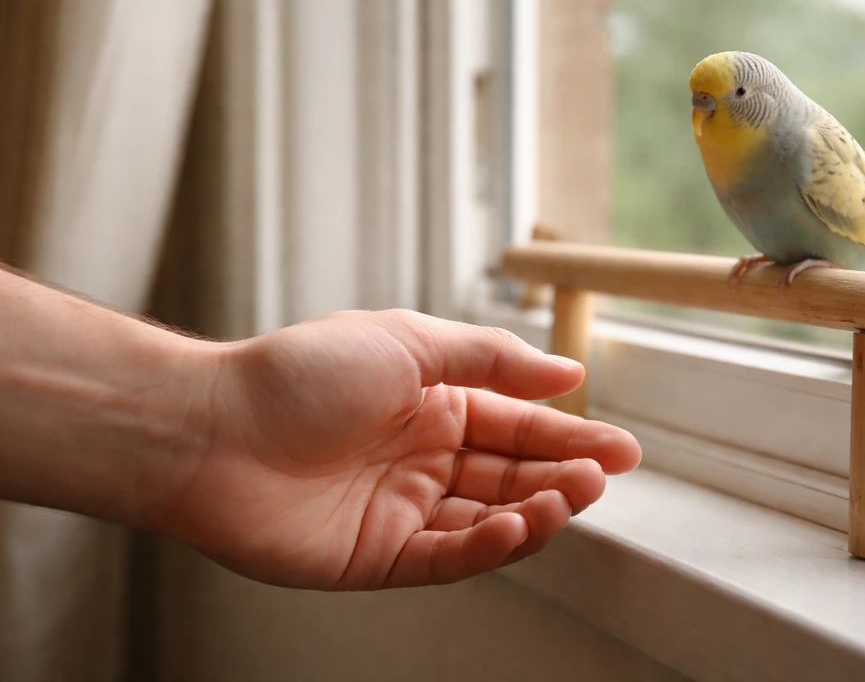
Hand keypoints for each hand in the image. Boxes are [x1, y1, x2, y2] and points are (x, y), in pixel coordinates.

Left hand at [161, 309, 640, 589]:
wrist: (212, 428)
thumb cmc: (301, 373)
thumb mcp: (409, 342)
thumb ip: (490, 360)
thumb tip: (564, 371)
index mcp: (431, 405)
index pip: (516, 424)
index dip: (569, 434)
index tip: (620, 445)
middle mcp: (423, 458)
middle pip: (511, 473)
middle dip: (563, 474)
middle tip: (606, 473)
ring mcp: (403, 509)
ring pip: (489, 517)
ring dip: (535, 509)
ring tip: (573, 496)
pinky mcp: (379, 556)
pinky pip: (449, 555)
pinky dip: (488, 544)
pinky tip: (519, 525)